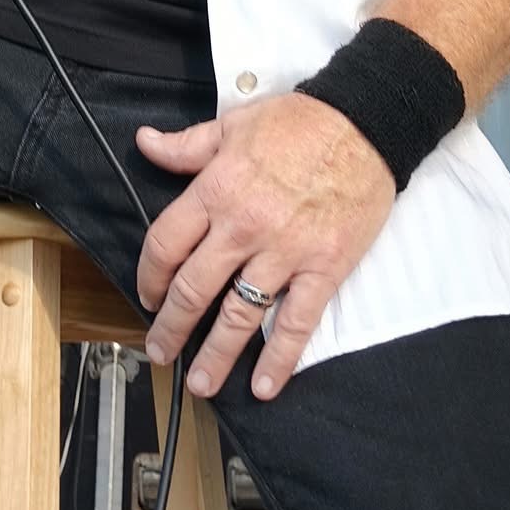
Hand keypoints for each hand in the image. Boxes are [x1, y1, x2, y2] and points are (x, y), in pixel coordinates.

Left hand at [136, 92, 396, 400]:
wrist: (364, 123)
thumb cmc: (299, 122)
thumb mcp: (232, 124)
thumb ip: (186, 146)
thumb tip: (145, 143)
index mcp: (216, 190)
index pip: (166, 244)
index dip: (149, 276)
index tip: (147, 295)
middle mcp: (244, 227)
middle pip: (194, 288)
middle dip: (171, 327)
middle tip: (159, 351)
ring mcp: (285, 251)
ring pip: (239, 315)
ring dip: (216, 355)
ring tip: (201, 383)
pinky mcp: (324, 267)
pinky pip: (297, 321)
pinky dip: (280, 359)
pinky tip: (264, 386)